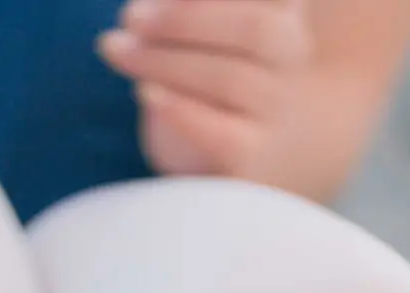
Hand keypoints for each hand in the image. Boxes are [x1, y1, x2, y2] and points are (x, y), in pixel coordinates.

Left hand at [98, 0, 315, 182]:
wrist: (239, 152)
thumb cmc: (212, 73)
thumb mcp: (208, 30)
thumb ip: (188, 12)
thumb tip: (146, 10)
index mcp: (284, 14)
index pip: (264, 2)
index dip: (204, 2)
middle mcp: (292, 61)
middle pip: (252, 30)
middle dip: (184, 20)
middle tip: (130, 18)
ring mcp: (278, 112)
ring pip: (229, 80)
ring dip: (165, 61)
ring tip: (117, 50)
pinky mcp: (252, 159)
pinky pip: (221, 135)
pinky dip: (181, 110)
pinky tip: (146, 92)